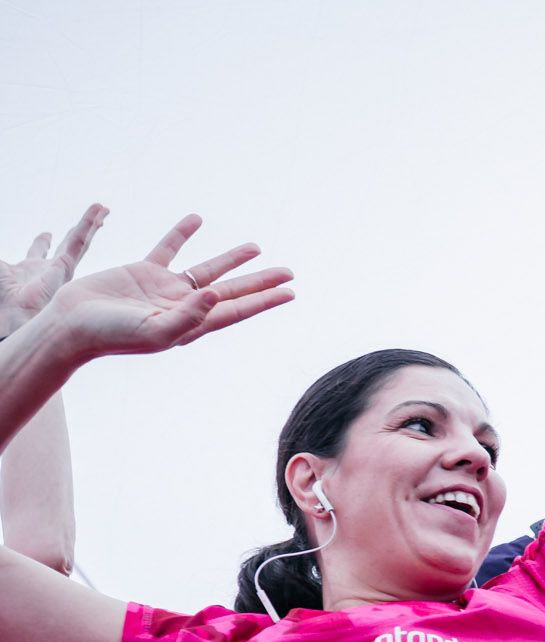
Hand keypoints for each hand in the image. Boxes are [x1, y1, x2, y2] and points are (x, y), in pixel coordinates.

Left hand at [0, 205, 106, 333]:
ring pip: (79, 241)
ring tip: (104, 209)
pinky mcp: (66, 267)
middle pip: (67, 246)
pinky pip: (80, 241)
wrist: (8, 315)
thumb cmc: (0, 298)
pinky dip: (89, 224)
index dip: (42, 242)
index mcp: (28, 270)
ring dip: (91, 224)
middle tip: (91, 220)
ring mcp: (60, 270)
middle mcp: (48, 270)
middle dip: (77, 231)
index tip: (47, 233)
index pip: (39, 252)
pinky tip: (99, 211)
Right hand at [41, 215, 292, 361]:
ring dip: (232, 258)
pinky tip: (197, 220)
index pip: (237, 309)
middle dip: (260, 281)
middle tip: (289, 271)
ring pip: (207, 269)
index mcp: (192, 323)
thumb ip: (188, 317)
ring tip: (257, 248)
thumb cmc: (111, 336)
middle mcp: (185, 306)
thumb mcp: (154, 331)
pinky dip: (182, 234)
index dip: (264, 301)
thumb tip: (216, 295)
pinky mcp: (143, 271)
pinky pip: (169, 248)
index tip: (290, 292)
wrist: (71, 325)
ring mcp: (165, 288)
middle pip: (232, 290)